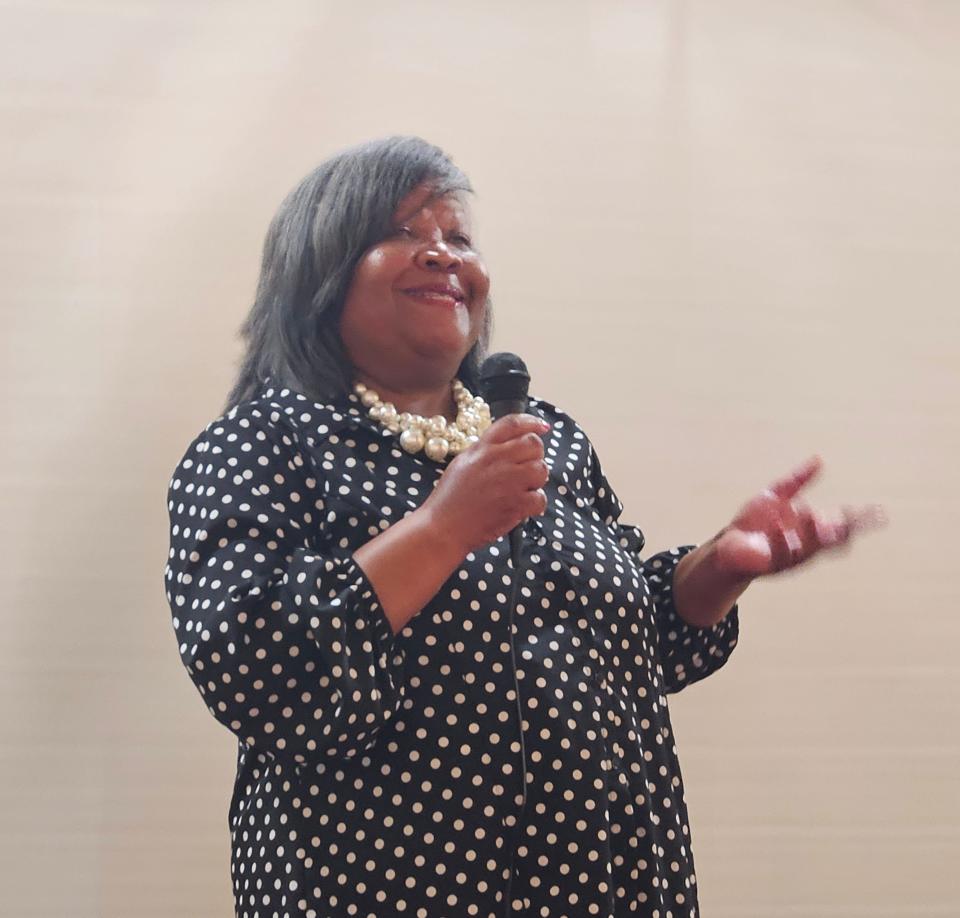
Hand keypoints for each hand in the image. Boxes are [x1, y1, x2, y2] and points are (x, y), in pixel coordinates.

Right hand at [422, 413, 550, 554]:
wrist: (443, 528)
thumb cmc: (449, 499)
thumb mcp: (462, 463)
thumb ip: (484, 451)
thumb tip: (507, 446)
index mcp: (482, 448)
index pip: (512, 424)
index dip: (532, 422)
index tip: (542, 427)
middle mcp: (496, 460)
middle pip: (534, 444)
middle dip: (536, 456)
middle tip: (527, 469)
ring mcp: (507, 481)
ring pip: (541, 469)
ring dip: (537, 480)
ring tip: (523, 490)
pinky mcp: (515, 504)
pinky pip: (540, 498)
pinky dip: (536, 504)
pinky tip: (523, 507)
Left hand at [711, 455, 886, 579]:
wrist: (728, 544)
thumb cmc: (754, 522)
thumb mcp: (775, 495)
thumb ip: (796, 480)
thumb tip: (818, 460)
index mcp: (810, 526)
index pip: (841, 522)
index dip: (860, 518)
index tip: (879, 512)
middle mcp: (806, 543)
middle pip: (833, 539)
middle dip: (844, 530)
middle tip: (853, 520)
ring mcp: (791, 555)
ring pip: (812, 547)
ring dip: (815, 534)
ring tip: (817, 519)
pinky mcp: (772, 563)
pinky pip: (784, 553)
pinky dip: (784, 542)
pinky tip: (782, 534)